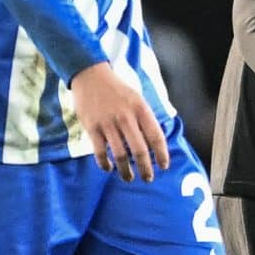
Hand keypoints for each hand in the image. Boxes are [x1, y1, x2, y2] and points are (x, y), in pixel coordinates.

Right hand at [72, 63, 169, 181]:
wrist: (90, 76)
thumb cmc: (117, 90)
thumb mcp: (137, 99)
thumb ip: (146, 119)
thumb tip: (155, 142)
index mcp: (140, 109)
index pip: (156, 136)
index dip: (162, 154)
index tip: (164, 166)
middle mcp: (126, 117)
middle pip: (139, 150)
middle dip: (146, 168)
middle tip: (148, 178)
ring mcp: (108, 123)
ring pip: (120, 155)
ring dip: (126, 171)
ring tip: (129, 178)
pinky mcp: (92, 128)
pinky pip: (100, 152)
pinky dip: (105, 164)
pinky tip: (109, 168)